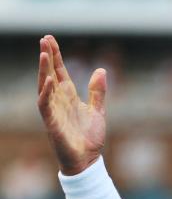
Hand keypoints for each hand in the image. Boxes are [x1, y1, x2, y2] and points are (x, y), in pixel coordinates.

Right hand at [36, 34, 106, 174]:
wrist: (88, 160)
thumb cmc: (89, 137)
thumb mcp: (97, 110)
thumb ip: (97, 91)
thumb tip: (101, 70)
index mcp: (68, 96)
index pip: (59, 71)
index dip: (56, 56)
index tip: (50, 39)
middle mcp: (58, 100)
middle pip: (50, 74)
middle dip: (47, 57)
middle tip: (44, 38)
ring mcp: (53, 111)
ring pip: (45, 86)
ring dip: (44, 70)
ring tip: (43, 53)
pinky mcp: (52, 122)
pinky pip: (45, 105)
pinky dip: (47, 92)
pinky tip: (50, 80)